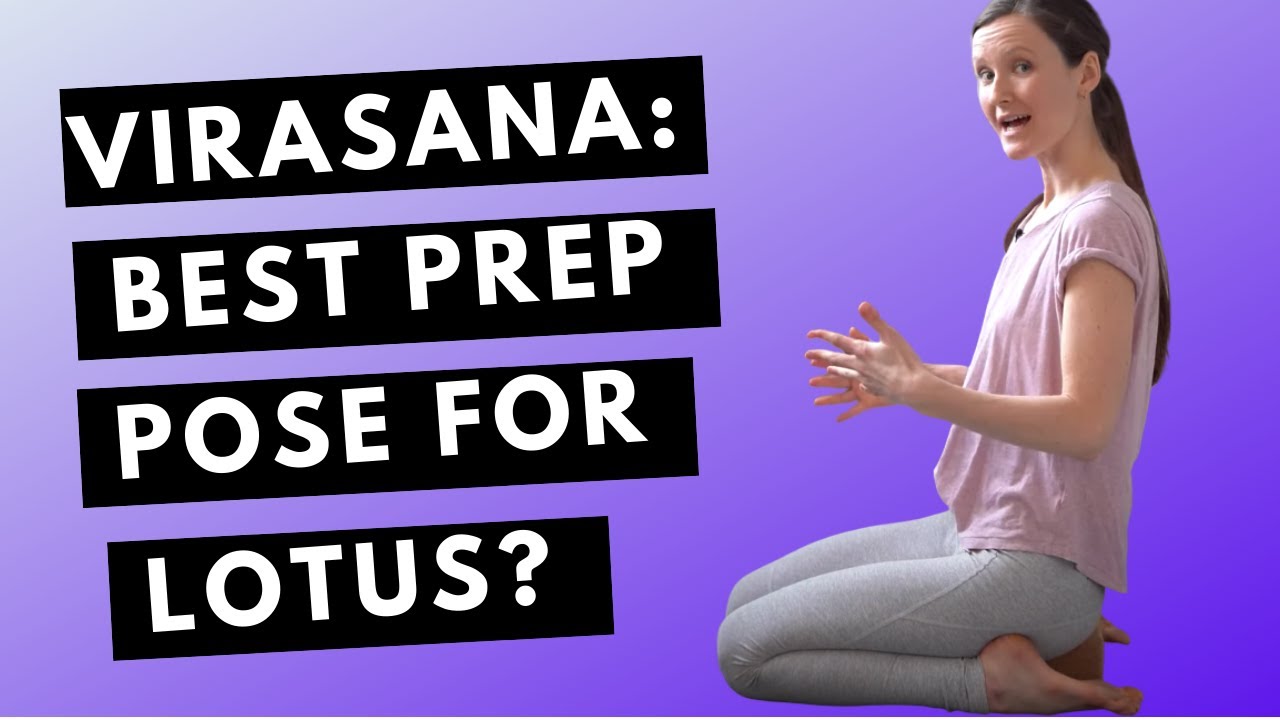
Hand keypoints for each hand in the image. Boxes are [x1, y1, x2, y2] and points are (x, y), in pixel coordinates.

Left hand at [804, 301, 928, 406]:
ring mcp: (864, 379)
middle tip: (807, 355)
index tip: (809, 334)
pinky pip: (860, 384)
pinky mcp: (872, 388)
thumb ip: (874, 320)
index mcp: (861, 350)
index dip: (822, 335)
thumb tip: (861, 304)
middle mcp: (858, 365)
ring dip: (834, 369)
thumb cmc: (904, 359)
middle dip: (820, 355)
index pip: (836, 340)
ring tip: (827, 369)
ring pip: (844, 373)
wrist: (912, 387)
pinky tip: (857, 383)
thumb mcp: (890, 335)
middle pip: (835, 359)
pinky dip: (856, 381)